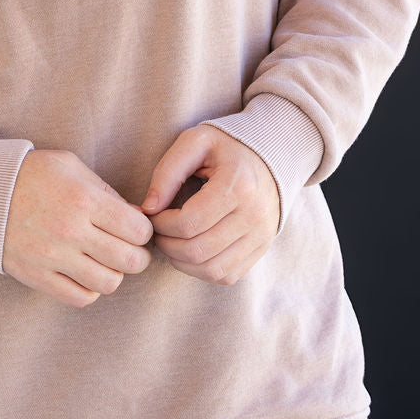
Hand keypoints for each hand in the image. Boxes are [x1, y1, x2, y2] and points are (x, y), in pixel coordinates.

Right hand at [3, 149, 154, 307]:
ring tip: (106, 262)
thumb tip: (133, 216)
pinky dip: (89, 290)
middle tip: (130, 250)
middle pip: (130, 261)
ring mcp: (53, 257)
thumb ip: (104, 190)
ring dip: (114, 274)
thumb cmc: (30, 174)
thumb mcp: (70, 166)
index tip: (136, 228)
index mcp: (84, 200)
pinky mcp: (36, 276)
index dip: (144, 231)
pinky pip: (79, 298)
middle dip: (138, 256)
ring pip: (108, 283)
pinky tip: (85, 274)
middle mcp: (71, 231)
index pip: (138, 230)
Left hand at [140, 124, 280, 285]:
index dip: (160, 225)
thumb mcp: (194, 142)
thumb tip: (148, 208)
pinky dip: (202, 270)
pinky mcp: (262, 249)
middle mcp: (254, 215)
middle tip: (157, 231)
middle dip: (167, 245)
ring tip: (171, 242)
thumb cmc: (226, 146)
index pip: (188, 223)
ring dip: (182, 262)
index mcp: (238, 186)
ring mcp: (261, 236)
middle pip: (198, 250)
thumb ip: (167, 172)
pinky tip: (190, 251)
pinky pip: (227, 276)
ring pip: (212, 270)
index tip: (153, 214)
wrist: (271, 154)